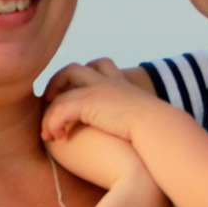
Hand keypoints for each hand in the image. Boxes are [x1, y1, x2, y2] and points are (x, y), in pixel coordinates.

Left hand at [41, 66, 158, 142]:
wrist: (159, 131)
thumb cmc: (155, 136)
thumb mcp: (143, 124)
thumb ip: (133, 122)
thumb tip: (130, 134)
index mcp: (121, 86)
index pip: (99, 68)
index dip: (81, 81)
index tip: (73, 100)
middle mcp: (107, 82)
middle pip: (74, 69)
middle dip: (58, 83)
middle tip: (51, 106)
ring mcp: (97, 89)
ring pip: (61, 84)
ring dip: (50, 106)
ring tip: (48, 129)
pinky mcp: (88, 102)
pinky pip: (58, 108)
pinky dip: (52, 122)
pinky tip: (55, 137)